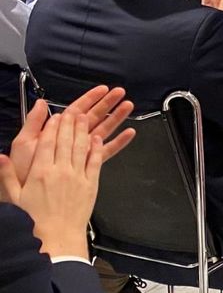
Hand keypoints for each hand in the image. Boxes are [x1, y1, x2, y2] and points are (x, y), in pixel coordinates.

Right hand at [0, 111, 103, 258]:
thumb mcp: (14, 198)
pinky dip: (96, 148)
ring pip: (80, 147)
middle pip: (65, 140)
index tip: (55, 115)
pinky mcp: (91, 184)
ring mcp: (77, 176)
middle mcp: (60, 170)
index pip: (46, 143)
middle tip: (72, 110)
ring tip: (85, 116)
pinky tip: (97, 138)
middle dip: (69, 123)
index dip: (51, 127)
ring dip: (83, 130)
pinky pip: (95, 161)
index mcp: (40, 172)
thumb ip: (7, 175)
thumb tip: (0, 156)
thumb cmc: (32, 219)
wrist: (57, 237)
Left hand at [7, 88, 135, 186]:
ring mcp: (80, 154)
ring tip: (128, 106)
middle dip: (106, 103)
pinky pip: (106, 151)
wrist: (28, 204)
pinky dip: (118, 142)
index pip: (75, 110)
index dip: (89, 98)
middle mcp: (70, 142)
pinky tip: (129, 133)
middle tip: (120, 91)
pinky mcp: (88, 166)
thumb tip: (41, 103)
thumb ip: (33, 123)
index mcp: (56, 133)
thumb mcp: (23, 144)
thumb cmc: (22, 173)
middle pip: (92, 118)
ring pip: (102, 131)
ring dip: (115, 118)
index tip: (102, 89)